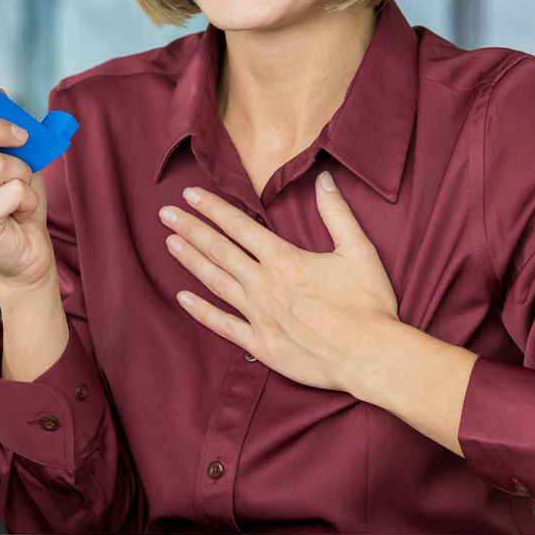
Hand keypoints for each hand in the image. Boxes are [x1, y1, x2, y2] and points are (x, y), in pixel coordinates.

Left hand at [162, 172, 477, 453]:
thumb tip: (324, 179)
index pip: (240, 226)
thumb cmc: (369, 304)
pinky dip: (201, 311)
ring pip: (216, 282)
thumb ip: (337, 213)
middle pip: (219, 250)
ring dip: (191, 261)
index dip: (213, 209)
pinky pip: (223, 325)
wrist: (371, 356)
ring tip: (169, 243)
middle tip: (164, 213)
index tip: (191, 195)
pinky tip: (182, 298)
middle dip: (191, 228)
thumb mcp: (359, 250)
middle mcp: (265, 285)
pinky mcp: (261, 344)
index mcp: (285, 260)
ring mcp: (259, 315)